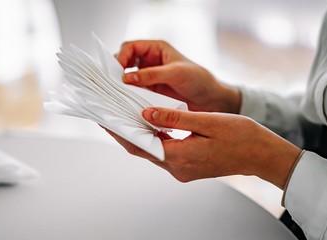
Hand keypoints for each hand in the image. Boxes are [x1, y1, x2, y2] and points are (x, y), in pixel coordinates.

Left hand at [105, 107, 301, 189]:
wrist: (262, 155)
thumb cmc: (241, 136)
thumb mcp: (207, 121)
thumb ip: (174, 118)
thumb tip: (145, 114)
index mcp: (180, 157)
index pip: (138, 145)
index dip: (118, 131)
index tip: (103, 117)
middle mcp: (178, 168)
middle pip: (142, 150)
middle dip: (124, 132)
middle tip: (109, 113)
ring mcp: (183, 171)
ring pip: (152, 152)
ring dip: (139, 136)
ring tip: (126, 115)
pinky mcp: (189, 168)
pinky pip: (164, 153)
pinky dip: (154, 140)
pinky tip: (150, 126)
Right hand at [117, 40, 240, 112]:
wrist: (212, 100)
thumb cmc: (199, 80)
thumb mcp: (176, 73)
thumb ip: (152, 74)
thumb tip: (126, 78)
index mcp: (156, 49)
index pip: (130, 47)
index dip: (120, 57)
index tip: (117, 71)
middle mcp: (150, 62)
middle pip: (125, 63)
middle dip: (117, 72)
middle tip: (113, 86)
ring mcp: (150, 79)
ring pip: (128, 80)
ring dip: (123, 87)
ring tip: (118, 96)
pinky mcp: (152, 93)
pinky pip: (135, 94)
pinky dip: (130, 98)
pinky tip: (128, 105)